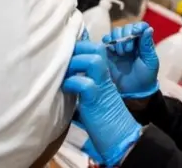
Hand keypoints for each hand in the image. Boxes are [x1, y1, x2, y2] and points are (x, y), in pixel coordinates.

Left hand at [63, 41, 141, 166]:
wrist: (119, 136)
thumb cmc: (101, 117)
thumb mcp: (92, 94)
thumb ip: (83, 81)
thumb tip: (63, 72)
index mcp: (103, 74)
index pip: (95, 48)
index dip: (81, 44)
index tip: (66, 49)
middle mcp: (104, 76)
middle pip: (96, 48)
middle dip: (78, 49)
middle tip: (65, 60)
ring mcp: (101, 86)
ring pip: (93, 61)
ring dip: (76, 63)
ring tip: (66, 74)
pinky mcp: (95, 100)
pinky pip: (85, 83)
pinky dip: (72, 83)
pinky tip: (67, 89)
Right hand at [103, 22, 158, 98]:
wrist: (134, 91)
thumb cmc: (145, 76)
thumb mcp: (150, 61)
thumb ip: (147, 45)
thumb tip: (148, 28)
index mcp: (142, 42)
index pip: (140, 26)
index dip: (137, 27)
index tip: (136, 33)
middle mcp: (130, 41)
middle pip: (126, 28)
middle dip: (126, 36)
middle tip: (129, 50)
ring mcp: (118, 46)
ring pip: (115, 32)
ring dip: (117, 39)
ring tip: (121, 53)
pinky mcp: (108, 52)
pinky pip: (105, 41)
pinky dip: (107, 42)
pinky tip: (112, 51)